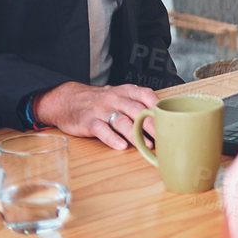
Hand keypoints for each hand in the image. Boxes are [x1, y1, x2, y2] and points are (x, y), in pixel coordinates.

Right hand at [34, 82, 159, 149]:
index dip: (159, 109)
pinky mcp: (88, 121)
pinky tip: (121, 146)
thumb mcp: (120, 96)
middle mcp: (115, 99)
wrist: (67, 100)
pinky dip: (112, 138)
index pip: (147, 96)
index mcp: (126, 91)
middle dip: (152, 125)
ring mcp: (101, 110)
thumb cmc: (100, 101)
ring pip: (121, 121)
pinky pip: (101, 129)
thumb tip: (163, 119)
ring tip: (147, 145)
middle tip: (164, 137)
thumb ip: (139, 104)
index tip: (170, 121)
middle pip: (137, 111)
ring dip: (136, 134)